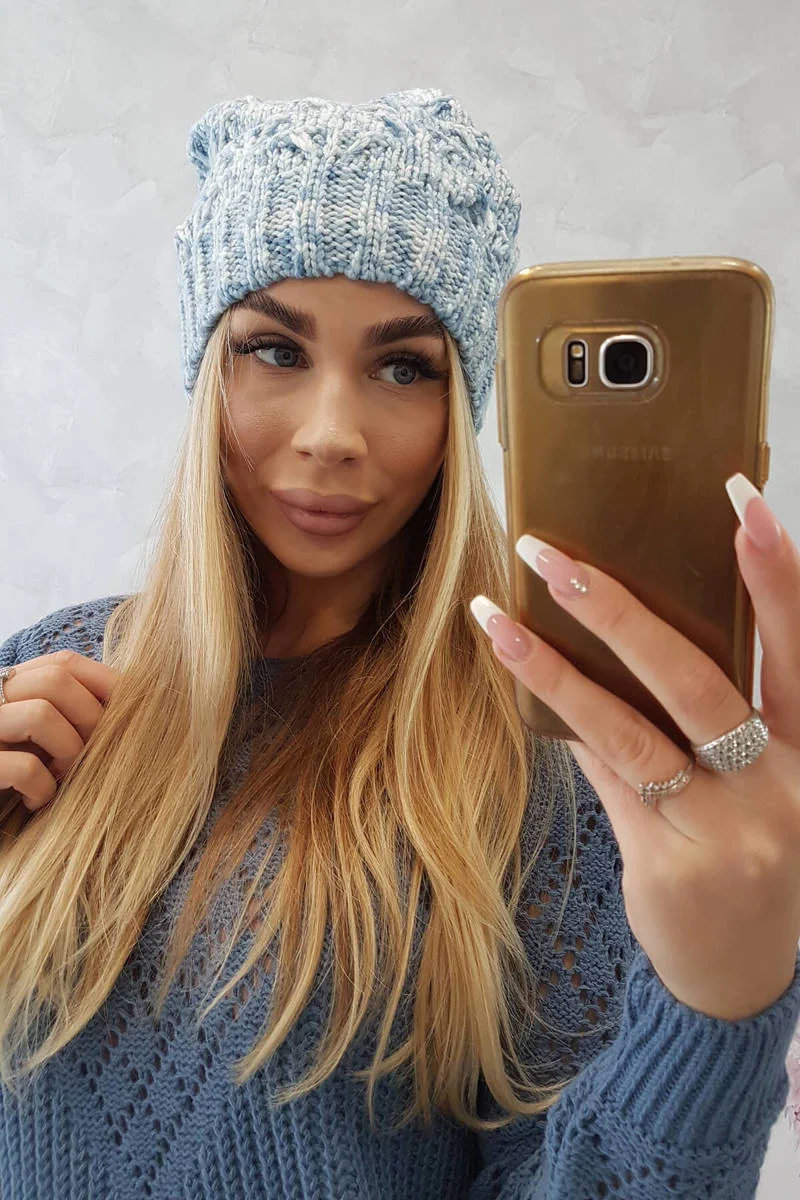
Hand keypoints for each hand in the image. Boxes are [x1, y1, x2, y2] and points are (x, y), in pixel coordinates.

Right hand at [0, 650, 119, 818]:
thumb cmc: (23, 779)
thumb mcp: (49, 742)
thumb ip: (76, 716)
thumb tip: (137, 702)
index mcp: (11, 688)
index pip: (64, 662)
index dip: (105, 685)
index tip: (118, 721)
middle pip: (55, 679)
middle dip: (88, 719)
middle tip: (86, 757)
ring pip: (40, 714)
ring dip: (67, 753)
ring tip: (59, 779)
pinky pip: (24, 766)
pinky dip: (42, 788)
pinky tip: (34, 802)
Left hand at [471, 473, 799, 1021]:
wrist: (744, 979)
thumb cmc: (750, 859)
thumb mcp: (755, 787)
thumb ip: (698, 718)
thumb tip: (620, 637)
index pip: (795, 648)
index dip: (777, 574)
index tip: (742, 502)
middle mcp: (780, 785)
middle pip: (698, 678)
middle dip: (622, 609)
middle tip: (556, 554)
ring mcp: (726, 829)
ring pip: (629, 728)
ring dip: (555, 668)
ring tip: (496, 616)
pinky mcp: (670, 865)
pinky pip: (605, 779)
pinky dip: (566, 730)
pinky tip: (519, 683)